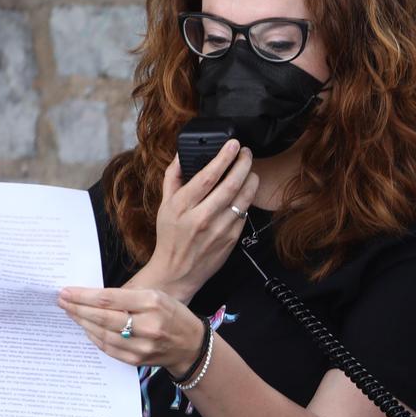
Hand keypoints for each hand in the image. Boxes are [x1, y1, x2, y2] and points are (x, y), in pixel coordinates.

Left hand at [57, 285, 204, 372]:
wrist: (190, 345)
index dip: (84, 295)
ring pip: (102, 333)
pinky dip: (93, 337)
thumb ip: (127, 296)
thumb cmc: (172, 315)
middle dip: (77, 308)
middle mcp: (147, 325)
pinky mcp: (136, 360)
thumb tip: (93, 297)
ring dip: (82, 322)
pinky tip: (85, 328)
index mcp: (152, 303)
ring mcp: (141, 345)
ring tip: (70, 313)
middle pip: (102, 316)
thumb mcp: (156, 296)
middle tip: (61, 301)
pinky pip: (107, 347)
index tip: (66, 291)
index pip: (109, 298)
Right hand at [138, 142, 259, 300]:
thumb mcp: (164, 205)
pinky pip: (245, 213)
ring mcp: (220, 229)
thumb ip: (173, 178)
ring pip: (243, 198)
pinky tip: (246, 190)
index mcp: (183, 206)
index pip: (207, 176)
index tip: (233, 144)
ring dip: (251, 180)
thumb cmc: (170, 237)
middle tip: (247, 152)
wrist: (177, 272)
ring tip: (251, 169)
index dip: (223, 157)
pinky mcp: (232, 239)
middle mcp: (202, 217)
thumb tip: (182, 155)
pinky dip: (248, 199)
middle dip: (243, 164)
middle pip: (230, 185)